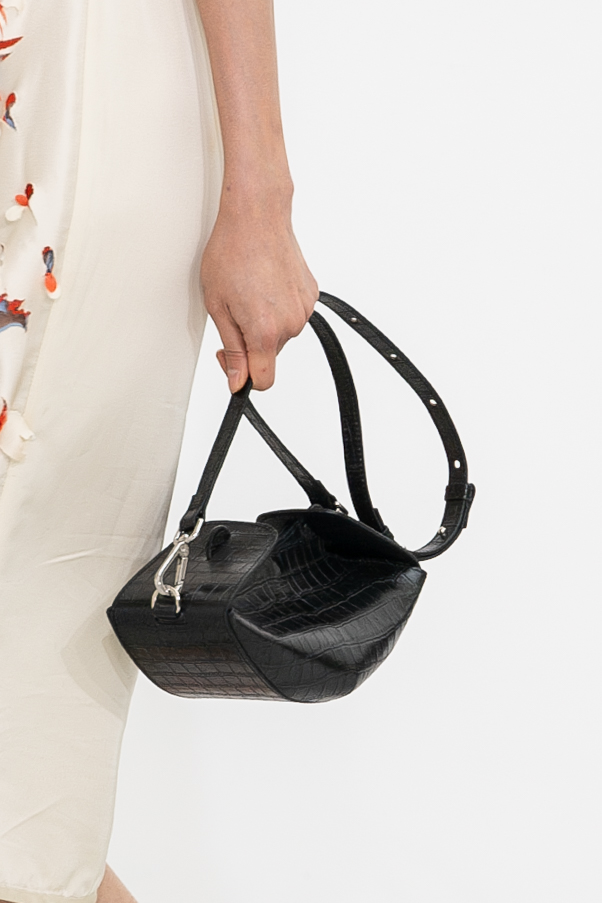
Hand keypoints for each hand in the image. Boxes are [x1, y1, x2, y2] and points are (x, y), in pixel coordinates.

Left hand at [200, 198, 318, 392]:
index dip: (244, 377)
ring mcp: (304, 309)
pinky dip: (277, 307)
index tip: (232, 362)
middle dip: (250, 342)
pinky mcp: (311, 295)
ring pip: (280, 334)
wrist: (257, 216)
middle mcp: (291, 323)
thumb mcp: (218, 306)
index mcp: (265, 331)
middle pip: (269, 354)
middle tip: (232, 312)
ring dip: (264, 323)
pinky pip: (291, 314)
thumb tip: (238, 380)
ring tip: (248, 292)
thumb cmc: (232, 252)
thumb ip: (232, 348)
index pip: (263, 380)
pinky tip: (263, 284)